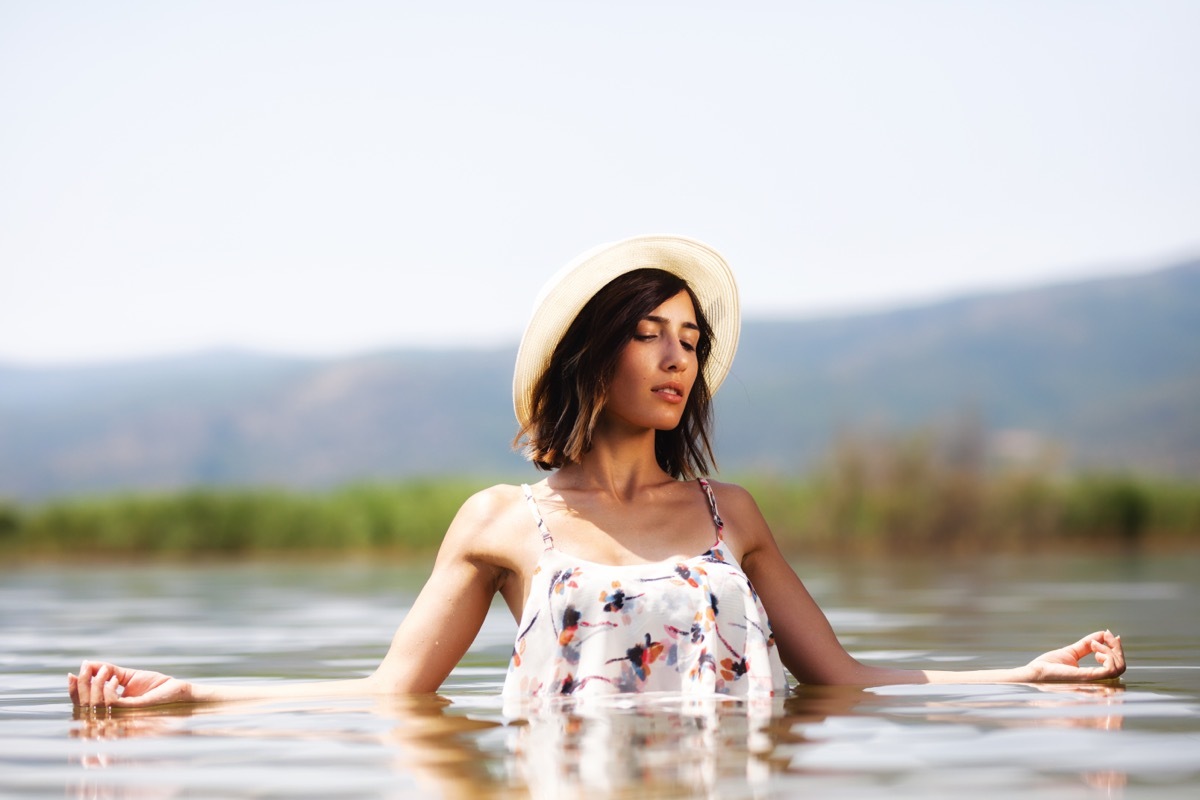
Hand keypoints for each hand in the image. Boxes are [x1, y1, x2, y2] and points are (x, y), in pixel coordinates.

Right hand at [68, 661, 194, 708]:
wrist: (179, 692)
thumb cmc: (157, 686)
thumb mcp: (129, 677)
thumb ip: (109, 671)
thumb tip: (87, 663)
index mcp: (110, 709)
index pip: (84, 704)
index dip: (74, 691)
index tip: (70, 674)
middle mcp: (113, 716)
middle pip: (85, 706)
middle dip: (81, 686)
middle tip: (85, 668)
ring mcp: (123, 716)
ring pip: (96, 705)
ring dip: (95, 685)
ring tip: (105, 671)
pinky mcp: (134, 711)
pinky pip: (112, 704)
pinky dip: (107, 689)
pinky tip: (113, 678)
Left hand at [1025, 630, 1124, 681]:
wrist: (1036, 672)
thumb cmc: (1049, 666)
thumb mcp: (1072, 652)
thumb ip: (1087, 645)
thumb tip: (1103, 633)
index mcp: (1094, 677)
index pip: (1117, 667)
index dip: (1118, 650)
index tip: (1108, 634)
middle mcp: (1097, 682)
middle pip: (1121, 666)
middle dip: (1116, 647)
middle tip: (1105, 636)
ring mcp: (1094, 681)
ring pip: (1119, 667)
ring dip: (1109, 650)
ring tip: (1093, 645)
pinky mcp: (1088, 678)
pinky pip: (1110, 669)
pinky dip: (1106, 654)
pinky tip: (1094, 648)